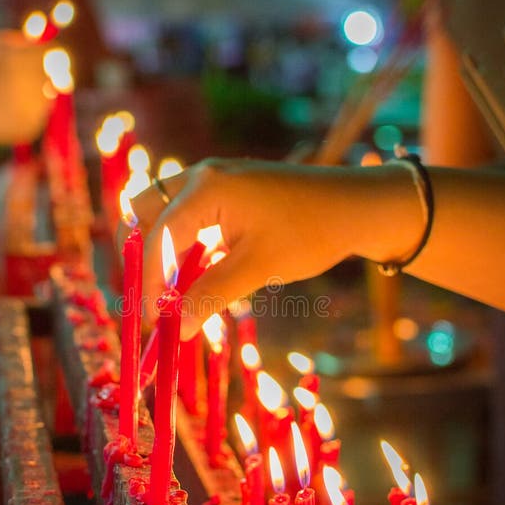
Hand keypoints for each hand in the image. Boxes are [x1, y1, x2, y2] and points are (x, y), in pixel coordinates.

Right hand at [122, 157, 388, 338]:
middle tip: (158, 296)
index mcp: (207, 187)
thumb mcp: (256, 268)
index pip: (159, 236)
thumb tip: (176, 328)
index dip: (152, 281)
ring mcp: (217, 179)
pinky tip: (200, 276)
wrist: (357, 207)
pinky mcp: (230, 190)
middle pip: (149, 211)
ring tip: (178, 294)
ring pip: (168, 213)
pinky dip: (188, 244)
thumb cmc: (310, 233)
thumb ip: (211, 295)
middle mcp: (204, 176)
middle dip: (147, 255)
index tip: (154, 319)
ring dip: (167, 251)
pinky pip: (192, 215)